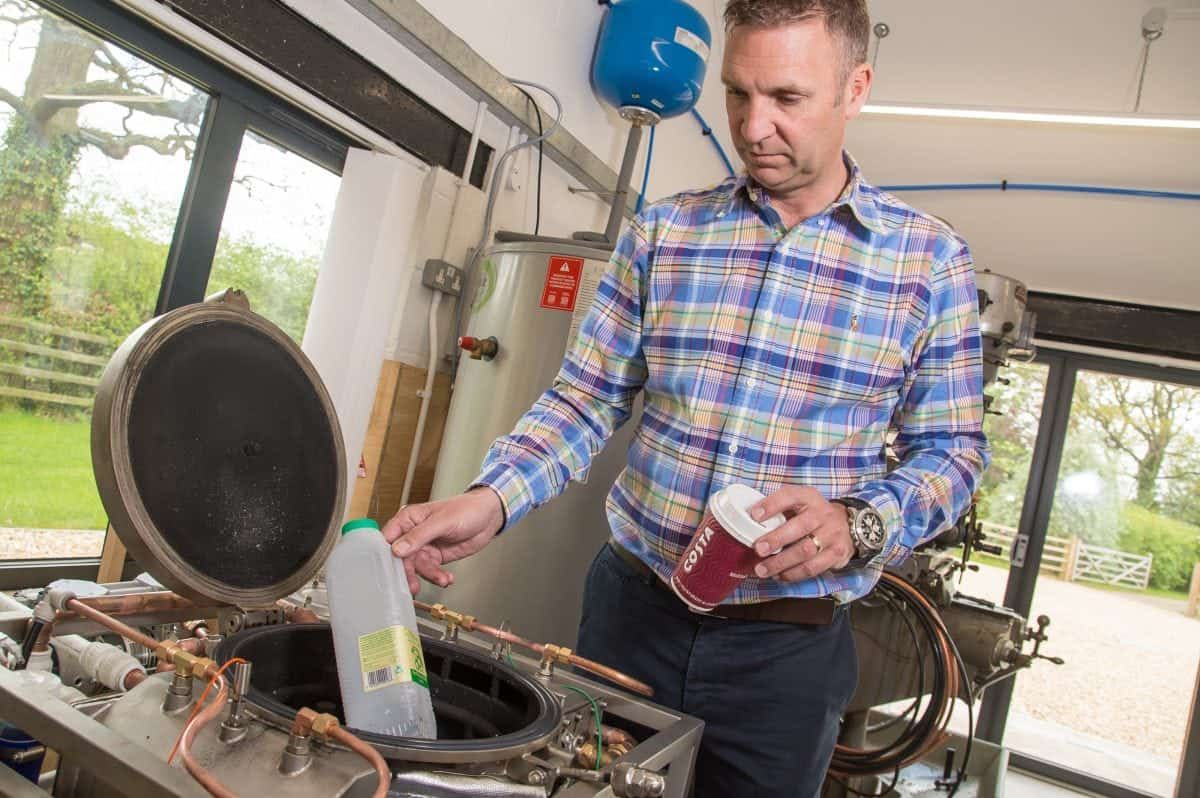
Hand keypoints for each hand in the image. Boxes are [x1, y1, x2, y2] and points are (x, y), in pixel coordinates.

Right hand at [382, 487, 504, 594]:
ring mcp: (424, 546)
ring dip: (429, 575)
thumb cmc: (466, 509)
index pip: (388, 538)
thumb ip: (419, 535)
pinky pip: (431, 571)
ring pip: (417, 567)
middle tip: (413, 586)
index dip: (385, 555)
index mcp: (408, 519)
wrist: (489, 517)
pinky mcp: (435, 557)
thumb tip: (397, 549)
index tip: (387, 571)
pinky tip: (447, 578)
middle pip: (401, 558)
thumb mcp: (442, 521)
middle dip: (408, 573)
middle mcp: (412, 534)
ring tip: (442, 579)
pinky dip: (438, 577)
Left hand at [748, 487, 853, 581]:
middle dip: (776, 539)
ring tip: (762, 569)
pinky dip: (794, 574)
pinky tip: (780, 575)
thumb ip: (779, 509)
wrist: (849, 525)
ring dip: (781, 562)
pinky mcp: (837, 554)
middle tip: (757, 549)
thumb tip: (746, 520)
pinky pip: (813, 567)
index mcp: (809, 497)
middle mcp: (822, 514)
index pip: (790, 496)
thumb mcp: (800, 503)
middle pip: (800, 526)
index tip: (754, 515)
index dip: (771, 505)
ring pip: (806, 551)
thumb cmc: (813, 514)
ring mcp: (832, 534)